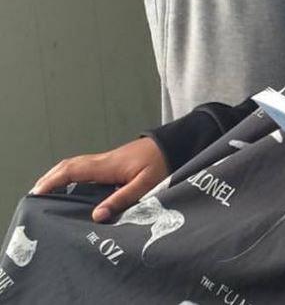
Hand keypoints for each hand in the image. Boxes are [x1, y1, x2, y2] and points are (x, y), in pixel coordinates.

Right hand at [31, 137, 168, 222]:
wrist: (175, 143)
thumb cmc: (162, 162)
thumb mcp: (146, 184)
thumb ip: (122, 199)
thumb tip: (96, 216)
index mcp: (107, 165)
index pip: (72, 171)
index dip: (52, 182)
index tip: (36, 194)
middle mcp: (102, 161)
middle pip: (68, 166)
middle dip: (49, 179)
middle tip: (34, 196)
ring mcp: (106, 160)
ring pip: (75, 166)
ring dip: (58, 176)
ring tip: (45, 193)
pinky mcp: (112, 163)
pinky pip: (85, 168)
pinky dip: (71, 175)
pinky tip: (71, 187)